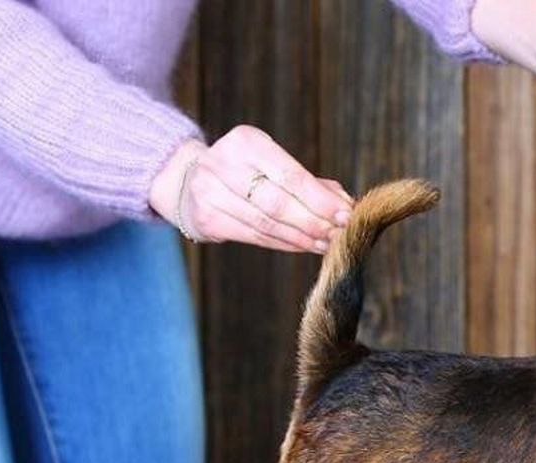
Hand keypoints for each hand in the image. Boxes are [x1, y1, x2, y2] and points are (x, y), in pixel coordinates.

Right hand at [149, 126, 352, 253]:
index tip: (347, 215)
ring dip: (303, 238)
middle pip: (278, 203)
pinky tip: (305, 246)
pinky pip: (255, 237)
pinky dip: (286, 244)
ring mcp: (209, 193)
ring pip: (267, 224)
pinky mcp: (207, 220)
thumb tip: (345, 204)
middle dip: (314, 222)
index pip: (291, 176)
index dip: (321, 200)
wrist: (189, 180)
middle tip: (339, 234)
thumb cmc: (246, 171)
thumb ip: (310, 182)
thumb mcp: (274, 162)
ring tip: (327, 243)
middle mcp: (222, 164)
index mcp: (246, 142)